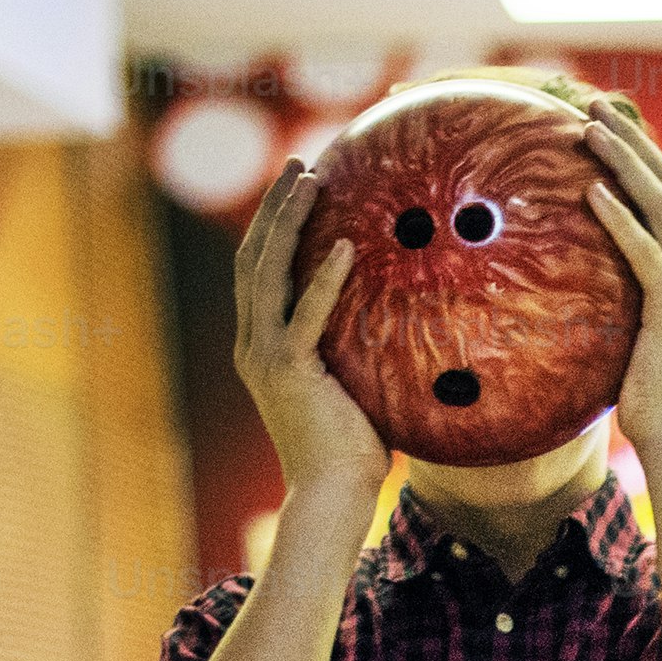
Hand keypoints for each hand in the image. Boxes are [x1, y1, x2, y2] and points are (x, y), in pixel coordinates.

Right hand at [232, 161, 388, 507]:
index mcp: (262, 346)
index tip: (297, 187)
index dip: (274, 226)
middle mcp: (254, 345)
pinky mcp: (290, 373)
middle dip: (273, 207)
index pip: (260, 272)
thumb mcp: (353, 386)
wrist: (330, 495)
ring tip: (311, 181)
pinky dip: (324, 280)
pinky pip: (306, 316)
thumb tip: (408, 320)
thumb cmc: (351, 450)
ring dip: (288, 223)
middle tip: (298, 165)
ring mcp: (266, 356)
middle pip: (253, 258)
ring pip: (267, 274)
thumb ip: (361, 348)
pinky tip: (348, 248)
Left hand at [577, 91, 661, 465]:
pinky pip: (645, 252)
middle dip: (631, 141)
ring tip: (590, 129)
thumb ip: (627, 300)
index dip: (640, 153)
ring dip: (624, 163)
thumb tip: (583, 281)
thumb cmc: (654, 395)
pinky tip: (592, 191)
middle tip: (593, 105)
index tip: (605, 123)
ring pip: (660, 207)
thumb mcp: (641, 334)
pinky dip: (620, 218)